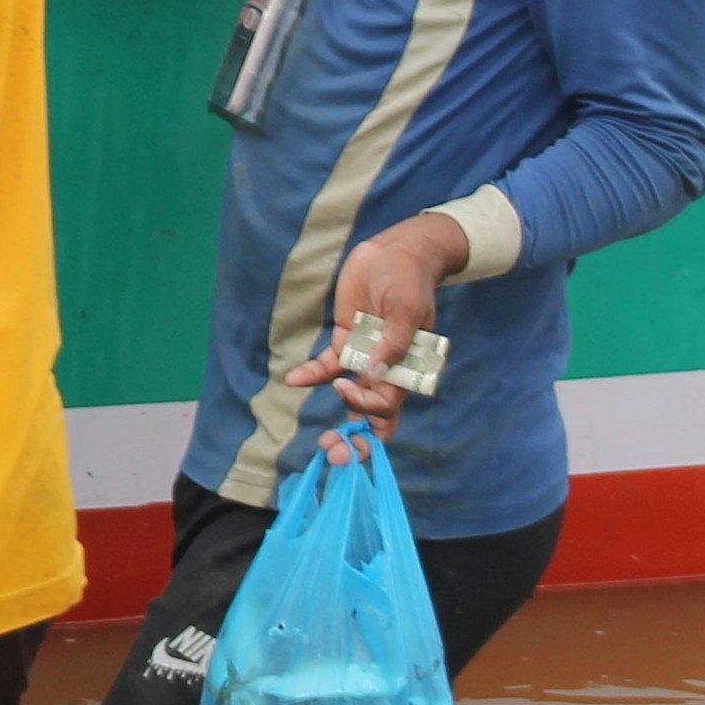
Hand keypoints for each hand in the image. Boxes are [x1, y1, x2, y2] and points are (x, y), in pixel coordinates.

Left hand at [282, 212, 471, 437]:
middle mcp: (386, 368)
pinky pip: (328, 364)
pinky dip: (312, 375)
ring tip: (322, 442)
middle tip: (335, 452)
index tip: (347, 390)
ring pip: (350, 395)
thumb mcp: (407, 308)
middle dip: (357, 437)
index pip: (390, 403)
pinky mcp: (345, 339)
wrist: (396, 253)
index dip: (370, 409)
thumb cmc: (409, 281)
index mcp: (408, 367)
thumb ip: (395, 342)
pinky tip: (294, 380)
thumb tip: (376, 373)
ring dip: (338, 414)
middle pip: (372, 411)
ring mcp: (364, 355)